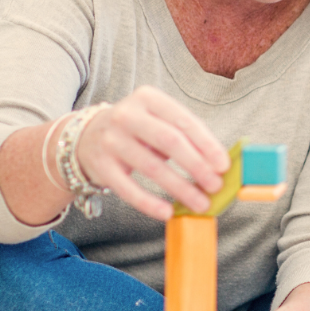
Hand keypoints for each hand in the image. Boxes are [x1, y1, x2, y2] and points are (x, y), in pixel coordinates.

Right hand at [73, 87, 229, 220]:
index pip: (183, 121)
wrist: (85, 136)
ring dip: (180, 188)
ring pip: (152, 167)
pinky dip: (149, 203)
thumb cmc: (137, 130)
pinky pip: (128, 188)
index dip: (207, 144)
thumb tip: (219, 164)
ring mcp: (110, 139)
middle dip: (197, 166)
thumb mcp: (157, 120)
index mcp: (148, 98)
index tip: (223, 165)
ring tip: (200, 203)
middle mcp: (127, 115)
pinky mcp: (100, 165)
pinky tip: (167, 212)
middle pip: (170, 141)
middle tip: (215, 186)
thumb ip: (185, 135)